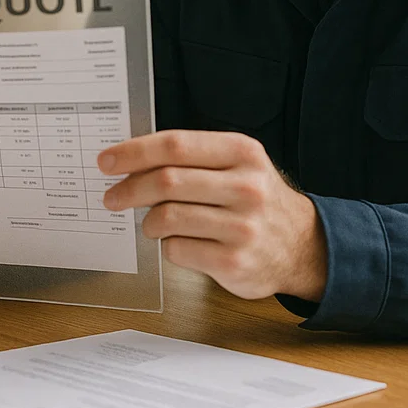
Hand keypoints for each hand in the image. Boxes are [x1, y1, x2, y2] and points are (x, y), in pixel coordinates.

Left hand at [99, 130, 325, 300]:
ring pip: (167, 217)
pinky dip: (168, 247)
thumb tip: (129, 159)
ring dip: (149, 222)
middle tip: (112, 197)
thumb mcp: (236, 164)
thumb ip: (191, 157)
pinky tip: (179, 243)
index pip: (175, 145)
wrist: (301, 246)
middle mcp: (246, 187)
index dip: (134, 152)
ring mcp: (242, 227)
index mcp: (242, 152)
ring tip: (152, 224)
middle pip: (167, 181)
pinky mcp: (234, 262)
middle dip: (129, 189)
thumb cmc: (254, 200)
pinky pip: (177, 250)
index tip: (107, 162)